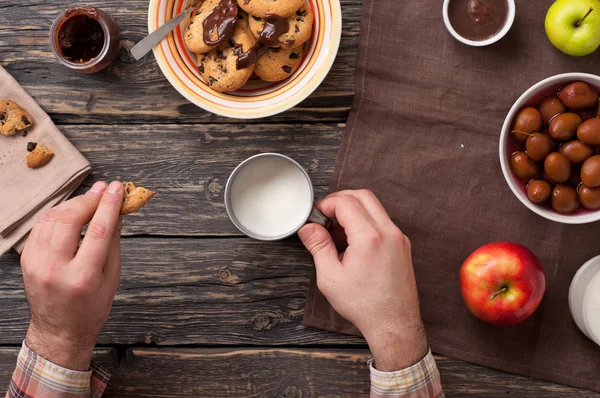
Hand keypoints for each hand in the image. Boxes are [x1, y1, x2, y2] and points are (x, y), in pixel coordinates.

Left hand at [20, 181, 123, 370]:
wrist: (60, 331)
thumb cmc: (90, 308)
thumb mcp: (112, 277)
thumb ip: (112, 242)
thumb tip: (117, 212)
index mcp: (83, 277)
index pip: (98, 230)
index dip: (108, 205)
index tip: (116, 189)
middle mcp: (56, 269)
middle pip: (70, 220)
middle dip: (89, 199)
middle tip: (103, 189)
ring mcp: (37, 264)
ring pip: (52, 218)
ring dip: (73, 204)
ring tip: (90, 199)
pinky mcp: (27, 259)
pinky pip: (41, 227)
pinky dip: (57, 214)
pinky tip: (71, 211)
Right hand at [299, 190, 427, 370]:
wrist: (394, 323)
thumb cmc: (364, 305)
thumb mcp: (331, 276)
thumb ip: (318, 246)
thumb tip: (308, 228)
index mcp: (369, 238)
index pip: (346, 202)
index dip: (327, 204)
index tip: (316, 215)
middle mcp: (388, 232)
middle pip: (363, 196)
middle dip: (340, 199)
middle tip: (325, 215)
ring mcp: (399, 238)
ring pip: (375, 206)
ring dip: (354, 210)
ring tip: (337, 231)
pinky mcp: (403, 245)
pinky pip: (382, 221)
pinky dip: (365, 221)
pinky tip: (352, 241)